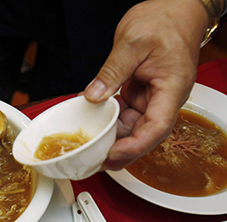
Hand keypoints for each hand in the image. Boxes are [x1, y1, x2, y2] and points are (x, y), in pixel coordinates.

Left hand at [83, 0, 208, 170]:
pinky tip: (97, 130)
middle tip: (97, 162)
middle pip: (145, 134)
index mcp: (171, 88)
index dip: (135, 146)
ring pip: (134, 128)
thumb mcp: (131, 43)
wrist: (172, 11)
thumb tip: (94, 96)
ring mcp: (153, 98)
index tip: (113, 154)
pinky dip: (112, 124)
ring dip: (115, 140)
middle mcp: (164, 98)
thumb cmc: (164, 22)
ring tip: (93, 150)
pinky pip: (127, 116)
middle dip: (122, 151)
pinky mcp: (141, 96)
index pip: (157, 127)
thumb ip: (112, 72)